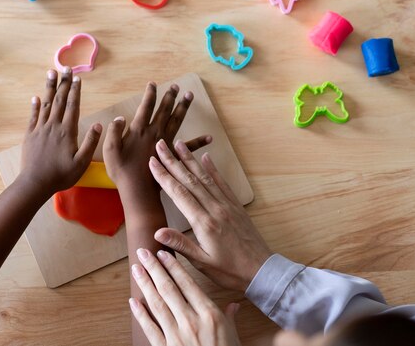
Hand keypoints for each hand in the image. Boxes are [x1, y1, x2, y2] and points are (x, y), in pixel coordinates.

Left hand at [19, 68, 101, 197]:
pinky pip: (33, 117)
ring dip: (49, 88)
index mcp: (67, 131)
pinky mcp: (30, 135)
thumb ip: (90, 143)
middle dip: (63, 83)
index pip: (73, 106)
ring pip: (46, 104)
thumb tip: (98, 125)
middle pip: (59, 100)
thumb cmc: (61, 175)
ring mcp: (40, 129)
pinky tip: (36, 97)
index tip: (77, 78)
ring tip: (51, 73)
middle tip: (66, 68)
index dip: (75, 91)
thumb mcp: (81, 162)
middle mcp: (53, 126)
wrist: (35, 183)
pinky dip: (35, 106)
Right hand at [103, 82, 210, 195]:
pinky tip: (210, 137)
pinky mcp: (174, 157)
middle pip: (164, 110)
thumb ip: (114, 132)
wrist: (138, 191)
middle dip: (170, 96)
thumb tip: (119, 117)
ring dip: (183, 107)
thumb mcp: (110, 150)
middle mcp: (155, 133)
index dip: (149, 94)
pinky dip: (199, 142)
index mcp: (139, 130)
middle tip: (176, 86)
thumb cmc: (122, 171)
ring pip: (177, 121)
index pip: (145, 107)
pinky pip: (189, 148)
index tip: (153, 84)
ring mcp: (166, 144)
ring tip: (190, 95)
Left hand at [130, 248, 240, 345]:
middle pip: (168, 289)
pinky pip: (150, 328)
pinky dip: (140, 314)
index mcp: (209, 314)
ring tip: (136, 269)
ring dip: (145, 284)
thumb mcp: (235, 335)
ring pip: (157, 304)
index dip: (174, 267)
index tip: (163, 253)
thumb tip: (234, 304)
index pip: (187, 284)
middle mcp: (191, 321)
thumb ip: (230, 317)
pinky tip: (133, 301)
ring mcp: (176, 335)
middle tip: (143, 252)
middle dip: (154, 268)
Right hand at [148, 140, 271, 291]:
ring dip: (190, 159)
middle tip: (161, 144)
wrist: (262, 271)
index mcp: (204, 223)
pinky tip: (206, 158)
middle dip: (173, 161)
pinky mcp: (236, 206)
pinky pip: (222, 183)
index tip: (152, 161)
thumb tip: (157, 232)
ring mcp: (227, 205)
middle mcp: (215, 209)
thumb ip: (181, 245)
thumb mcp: (203, 263)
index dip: (164, 176)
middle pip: (190, 180)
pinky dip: (212, 169)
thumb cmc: (230, 271)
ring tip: (180, 144)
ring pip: (205, 177)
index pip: (179, 193)